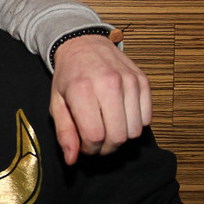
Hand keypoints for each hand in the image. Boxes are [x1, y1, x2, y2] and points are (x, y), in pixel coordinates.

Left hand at [50, 35, 151, 163]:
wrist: (84, 44)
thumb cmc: (69, 76)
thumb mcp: (56, 103)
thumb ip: (64, 132)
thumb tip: (71, 160)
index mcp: (82, 90)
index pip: (95, 136)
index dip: (89, 149)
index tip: (84, 144)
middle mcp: (109, 84)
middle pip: (118, 137)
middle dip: (106, 147)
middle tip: (96, 140)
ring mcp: (129, 81)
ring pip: (135, 131)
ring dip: (121, 137)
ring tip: (108, 127)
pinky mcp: (143, 81)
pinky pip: (147, 118)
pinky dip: (135, 124)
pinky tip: (120, 116)